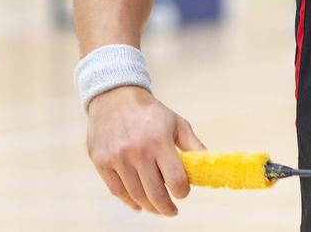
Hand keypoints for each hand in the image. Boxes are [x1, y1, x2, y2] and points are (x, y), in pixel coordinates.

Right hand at [85, 85, 204, 215]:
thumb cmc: (151, 112)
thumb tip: (208, 163)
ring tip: (157, 209)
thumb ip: (192, 144)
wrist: (115, 98)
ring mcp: (117, 158)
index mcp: (159, 141)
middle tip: (172, 211)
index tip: (184, 193)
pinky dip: (129, 201)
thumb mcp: (177, 123)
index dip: (182, 191)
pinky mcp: (101, 162)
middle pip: (154, 192)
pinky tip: (138, 204)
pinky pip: (117, 190)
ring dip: (149, 207)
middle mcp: (137, 151)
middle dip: (166, 207)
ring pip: (135, 194)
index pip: (175, 178)